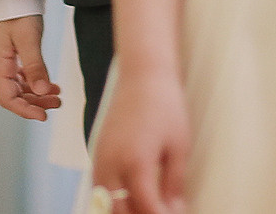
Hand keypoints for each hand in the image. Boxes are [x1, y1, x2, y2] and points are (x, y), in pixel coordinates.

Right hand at [0, 16, 61, 120]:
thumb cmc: (19, 13)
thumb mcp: (28, 39)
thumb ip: (35, 66)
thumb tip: (43, 91)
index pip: (8, 98)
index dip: (25, 110)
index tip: (43, 116)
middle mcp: (1, 67)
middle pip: (15, 96)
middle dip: (36, 103)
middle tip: (57, 104)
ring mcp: (7, 63)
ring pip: (21, 88)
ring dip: (38, 95)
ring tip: (58, 97)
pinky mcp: (15, 58)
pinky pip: (25, 78)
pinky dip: (38, 84)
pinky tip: (52, 86)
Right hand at [90, 66, 189, 213]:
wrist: (143, 76)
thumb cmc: (165, 105)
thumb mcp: (179, 147)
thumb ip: (174, 184)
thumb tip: (175, 210)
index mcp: (136, 163)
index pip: (146, 208)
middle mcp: (112, 164)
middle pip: (120, 212)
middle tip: (160, 211)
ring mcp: (100, 160)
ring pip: (105, 204)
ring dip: (125, 211)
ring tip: (148, 205)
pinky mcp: (96, 154)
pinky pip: (99, 189)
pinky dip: (113, 200)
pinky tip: (132, 198)